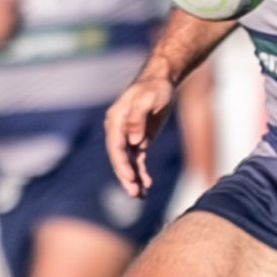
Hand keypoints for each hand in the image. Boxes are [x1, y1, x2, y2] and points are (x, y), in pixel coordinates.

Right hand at [105, 74, 174, 196]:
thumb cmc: (155, 87)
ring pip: (128, 162)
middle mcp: (118, 130)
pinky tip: (147, 186)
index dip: (121, 163)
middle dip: (126, 176)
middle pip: (119, 157)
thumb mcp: (149, 98)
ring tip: (140, 195)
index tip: (130, 177)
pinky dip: (141, 173)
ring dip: (133, 179)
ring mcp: (128, 136)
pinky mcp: (139, 140)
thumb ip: (138, 117)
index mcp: (115, 120)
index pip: (115, 145)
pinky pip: (137, 160)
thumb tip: (134, 140)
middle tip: (134, 193)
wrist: (161, 81)